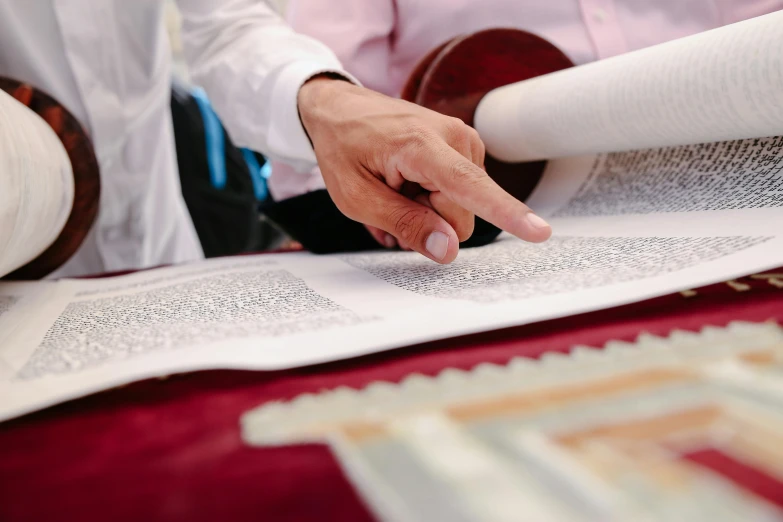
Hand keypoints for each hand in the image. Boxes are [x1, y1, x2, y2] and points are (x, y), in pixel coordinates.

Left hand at [298, 78, 550, 263]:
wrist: (340, 108)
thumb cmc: (343, 150)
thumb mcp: (357, 199)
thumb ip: (404, 224)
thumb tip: (449, 250)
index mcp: (421, 146)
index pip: (470, 187)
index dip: (506, 214)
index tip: (540, 232)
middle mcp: (455, 138)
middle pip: (462, 217)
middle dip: (428, 221)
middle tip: (392, 198)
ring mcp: (465, 141)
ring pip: (463, 209)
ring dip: (428, 210)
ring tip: (397, 188)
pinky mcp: (466, 149)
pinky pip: (461, 197)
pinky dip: (432, 199)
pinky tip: (408, 185)